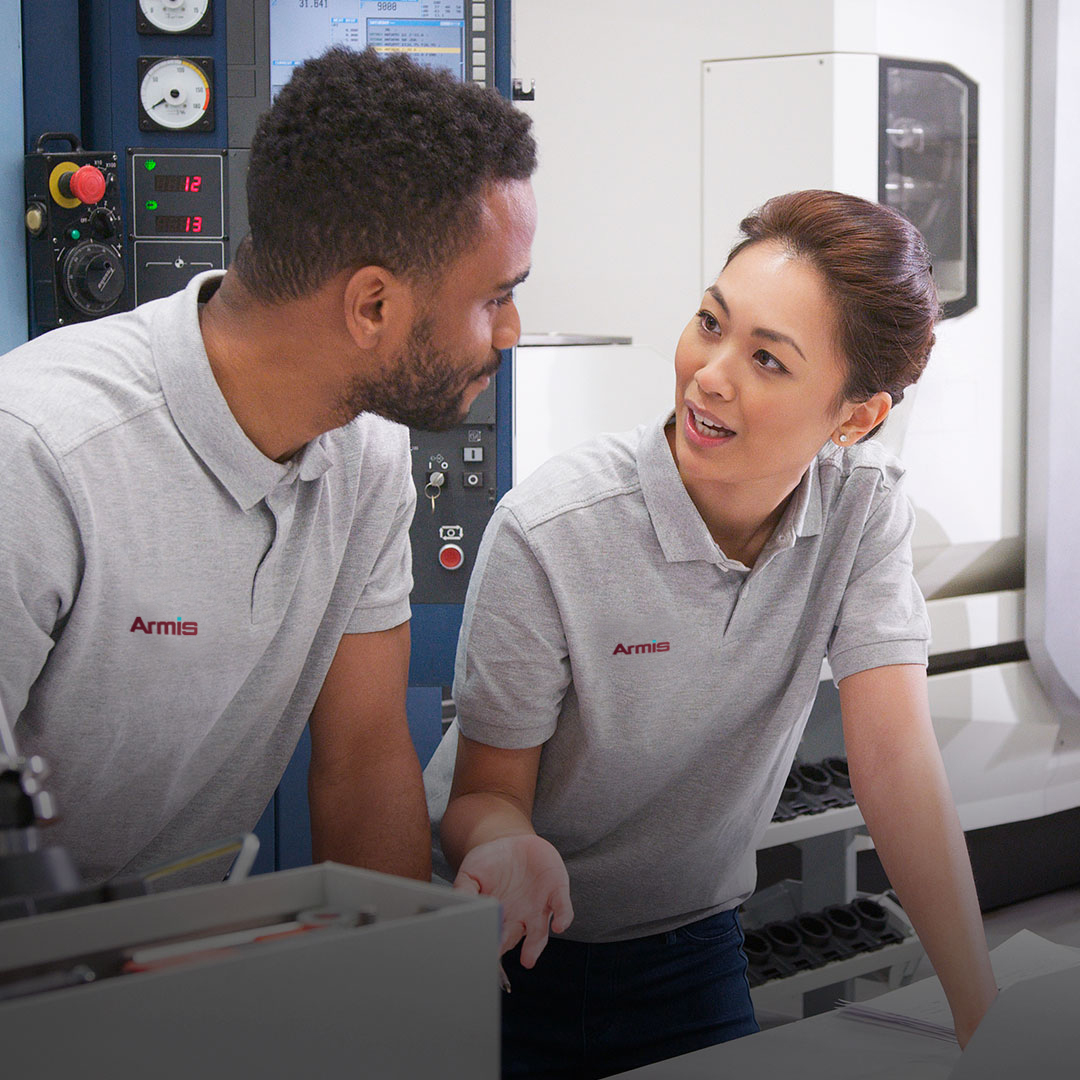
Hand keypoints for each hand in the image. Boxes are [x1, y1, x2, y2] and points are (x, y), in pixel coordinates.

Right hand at [453, 834, 573, 967]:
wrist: (511, 844)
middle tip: (498, 950)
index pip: (492, 935)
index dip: (488, 941)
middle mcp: (518, 919)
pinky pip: (562, 909)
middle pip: (513, 938)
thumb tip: (458, 907)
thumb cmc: (488, 863)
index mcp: (497, 917)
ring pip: (539, 933)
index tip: (482, 946)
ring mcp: (538, 908)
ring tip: (528, 959)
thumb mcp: (471, 873)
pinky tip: (559, 926)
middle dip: (506, 945)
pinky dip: (563, 918)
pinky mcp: (557, 893)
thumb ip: (464, 891)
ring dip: (535, 946)